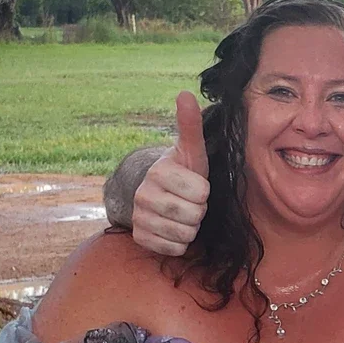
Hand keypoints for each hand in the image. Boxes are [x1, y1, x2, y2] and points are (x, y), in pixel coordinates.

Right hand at [130, 91, 211, 256]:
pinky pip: (173, 249)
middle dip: (199, 211)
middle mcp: (143, 195)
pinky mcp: (140, 238)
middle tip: (191, 203)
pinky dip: (180, 243)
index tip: (196, 186)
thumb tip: (185, 93)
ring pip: (184, 234)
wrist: (159, 196)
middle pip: (192, 215)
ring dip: (191, 228)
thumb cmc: (184, 172)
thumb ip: (190, 125)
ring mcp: (139, 218)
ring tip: (183, 214)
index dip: (204, 192)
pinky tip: (174, 229)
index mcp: (159, 172)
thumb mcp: (191, 150)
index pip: (200, 193)